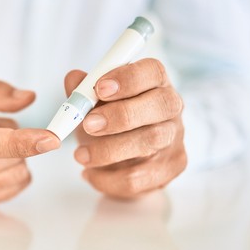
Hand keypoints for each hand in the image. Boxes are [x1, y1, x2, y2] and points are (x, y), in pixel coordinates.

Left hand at [66, 58, 186, 197]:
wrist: (119, 163)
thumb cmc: (108, 124)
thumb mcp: (92, 105)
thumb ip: (83, 91)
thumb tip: (74, 79)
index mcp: (154, 83)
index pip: (152, 71)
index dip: (128, 78)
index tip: (100, 88)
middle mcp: (171, 107)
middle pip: (160, 104)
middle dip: (120, 115)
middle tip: (88, 124)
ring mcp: (175, 138)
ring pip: (149, 142)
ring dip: (108, 150)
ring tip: (80, 155)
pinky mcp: (172, 167)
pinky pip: (140, 176)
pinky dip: (108, 178)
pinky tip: (90, 174)